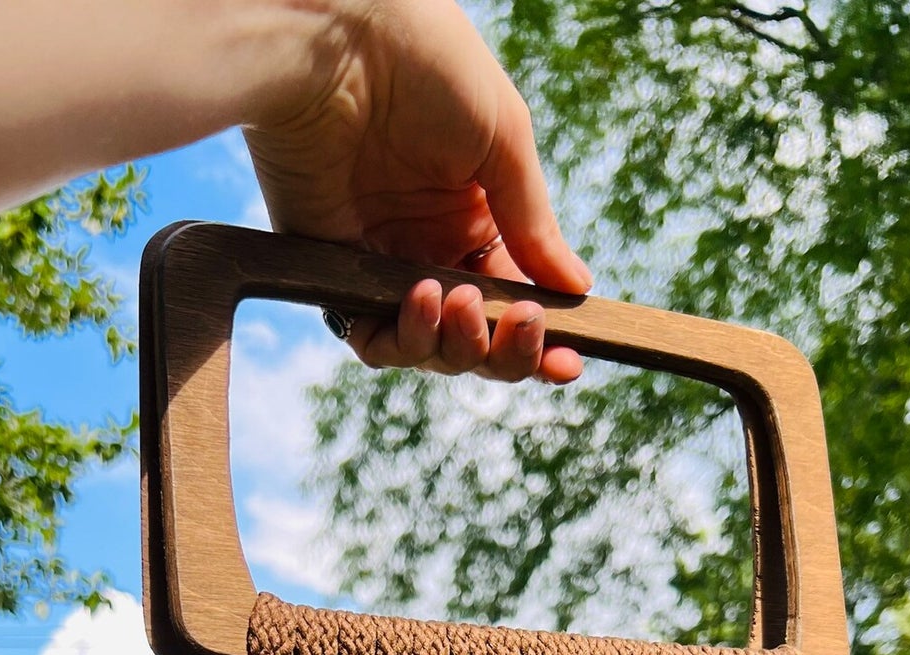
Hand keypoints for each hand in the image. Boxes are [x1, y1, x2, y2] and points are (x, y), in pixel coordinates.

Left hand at [245, 0, 590, 383]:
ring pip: (427, 349)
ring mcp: (383, 263)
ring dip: (453, 345)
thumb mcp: (504, 141)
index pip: (514, 299)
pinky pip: (369, 335)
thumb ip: (534, 225)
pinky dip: (399, 337)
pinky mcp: (333, 269)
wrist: (341, 37)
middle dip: (501, 349)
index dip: (540, 340)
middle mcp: (432, 249)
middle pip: (475, 341)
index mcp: (479, 218)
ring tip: (454, 299)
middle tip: (514, 322)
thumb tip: (576, 289)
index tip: (567, 362)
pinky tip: (419, 300)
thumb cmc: (429, 64)